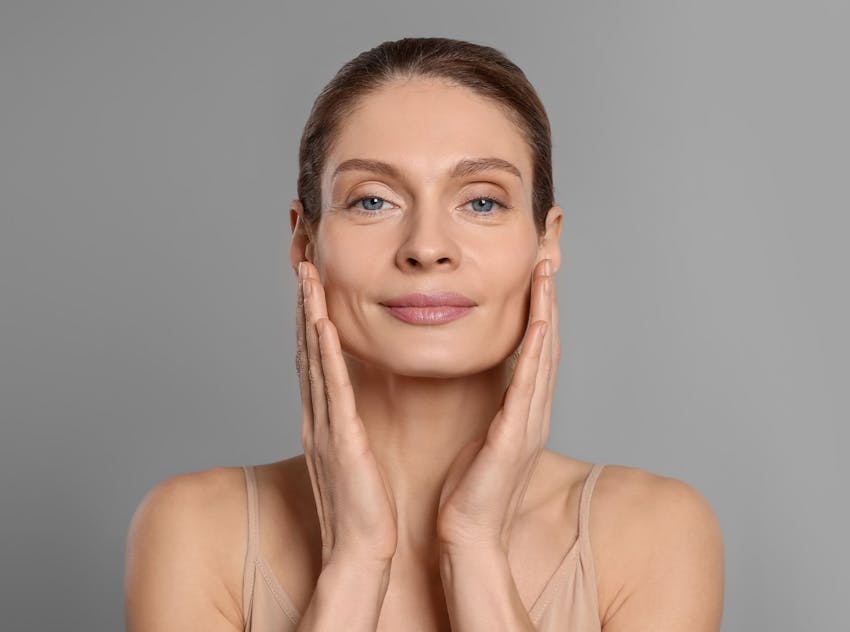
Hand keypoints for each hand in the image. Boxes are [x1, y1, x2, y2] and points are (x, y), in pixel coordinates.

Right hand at [296, 261, 398, 566]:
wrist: (359, 550)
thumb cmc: (363, 507)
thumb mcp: (354, 457)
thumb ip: (349, 427)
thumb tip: (353, 409)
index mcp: (323, 420)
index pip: (314, 358)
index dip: (309, 316)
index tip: (312, 282)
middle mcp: (316, 416)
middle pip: (306, 348)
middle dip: (304, 303)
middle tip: (301, 262)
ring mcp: (323, 426)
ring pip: (313, 358)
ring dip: (308, 314)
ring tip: (307, 276)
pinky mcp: (339, 439)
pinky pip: (332, 388)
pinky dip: (324, 353)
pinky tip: (322, 323)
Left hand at [435, 258, 559, 554]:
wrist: (468, 535)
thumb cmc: (470, 490)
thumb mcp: (482, 439)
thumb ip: (490, 410)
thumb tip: (485, 385)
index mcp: (523, 411)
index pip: (535, 349)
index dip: (538, 309)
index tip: (534, 273)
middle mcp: (533, 411)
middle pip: (548, 343)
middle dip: (548, 299)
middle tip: (548, 258)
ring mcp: (529, 422)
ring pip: (545, 355)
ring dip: (547, 311)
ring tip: (547, 273)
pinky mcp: (516, 436)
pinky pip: (529, 384)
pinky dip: (537, 350)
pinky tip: (540, 321)